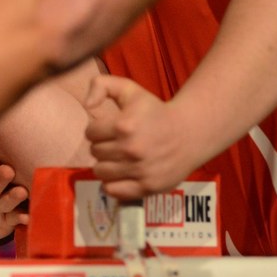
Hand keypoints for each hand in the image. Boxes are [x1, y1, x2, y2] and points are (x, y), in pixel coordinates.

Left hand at [84, 73, 198, 199]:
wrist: (189, 133)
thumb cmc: (155, 111)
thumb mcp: (129, 89)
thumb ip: (101, 85)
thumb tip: (87, 105)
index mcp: (124, 125)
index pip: (90, 133)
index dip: (97, 129)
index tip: (110, 128)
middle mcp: (131, 149)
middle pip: (95, 153)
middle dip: (102, 146)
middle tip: (117, 142)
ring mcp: (140, 170)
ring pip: (100, 172)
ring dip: (106, 164)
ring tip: (119, 158)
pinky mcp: (147, 187)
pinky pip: (113, 191)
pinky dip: (112, 184)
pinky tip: (121, 174)